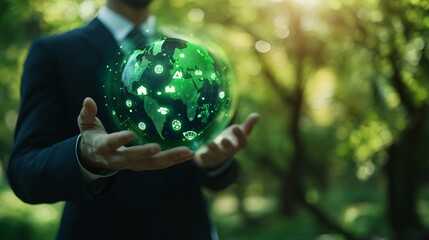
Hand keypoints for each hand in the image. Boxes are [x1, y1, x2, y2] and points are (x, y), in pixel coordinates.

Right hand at [77, 97, 194, 171]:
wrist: (95, 159)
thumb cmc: (92, 137)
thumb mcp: (86, 125)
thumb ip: (87, 114)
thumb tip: (87, 100)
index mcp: (104, 147)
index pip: (111, 144)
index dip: (120, 140)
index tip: (130, 134)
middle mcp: (119, 159)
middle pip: (134, 158)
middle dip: (146, 153)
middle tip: (159, 148)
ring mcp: (133, 164)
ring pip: (153, 164)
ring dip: (171, 159)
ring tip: (188, 152)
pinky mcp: (144, 165)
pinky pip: (161, 164)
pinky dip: (176, 160)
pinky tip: (191, 153)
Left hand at [195, 113, 259, 169]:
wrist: (216, 154)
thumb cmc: (229, 139)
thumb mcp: (238, 132)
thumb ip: (247, 125)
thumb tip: (257, 115)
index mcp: (237, 144)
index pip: (242, 142)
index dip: (240, 136)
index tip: (236, 127)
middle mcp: (229, 151)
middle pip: (230, 150)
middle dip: (227, 145)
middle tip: (224, 139)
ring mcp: (218, 156)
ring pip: (217, 154)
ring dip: (213, 149)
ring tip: (210, 142)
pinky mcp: (208, 158)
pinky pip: (205, 160)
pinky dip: (202, 157)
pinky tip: (198, 153)